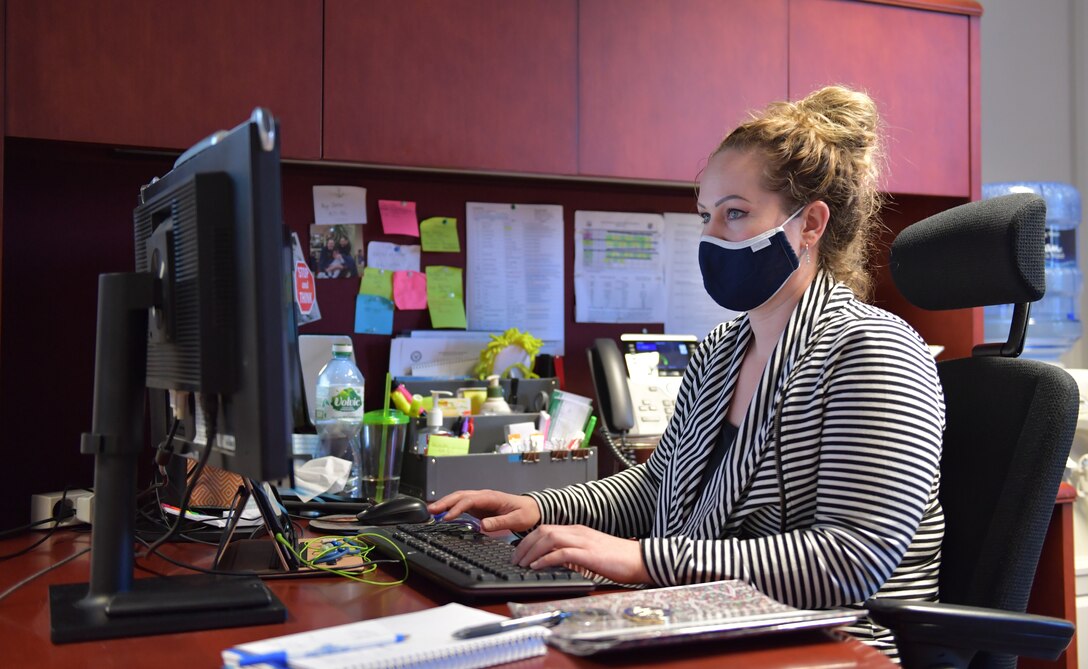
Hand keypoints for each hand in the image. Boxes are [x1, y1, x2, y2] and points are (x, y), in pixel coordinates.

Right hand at [426, 489, 540, 532]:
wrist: (532, 509)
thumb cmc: (526, 512)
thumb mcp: (517, 519)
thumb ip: (500, 522)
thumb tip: (482, 526)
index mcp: (492, 497)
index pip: (470, 499)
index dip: (457, 508)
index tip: (447, 517)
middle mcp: (484, 496)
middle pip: (460, 495)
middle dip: (445, 502)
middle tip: (431, 510)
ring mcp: (480, 501)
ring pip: (459, 498)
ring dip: (445, 503)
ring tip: (431, 511)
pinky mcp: (479, 507)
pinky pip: (462, 505)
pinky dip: (451, 508)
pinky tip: (443, 514)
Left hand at [513, 524, 651, 584]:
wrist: (641, 559)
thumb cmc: (618, 559)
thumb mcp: (590, 554)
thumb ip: (573, 554)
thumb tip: (554, 563)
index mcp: (578, 531)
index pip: (546, 529)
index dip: (528, 540)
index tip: (519, 553)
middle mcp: (578, 532)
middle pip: (543, 531)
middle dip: (524, 545)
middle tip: (515, 560)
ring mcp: (584, 541)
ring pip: (549, 538)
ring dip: (532, 551)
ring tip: (523, 564)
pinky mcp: (590, 554)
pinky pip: (562, 552)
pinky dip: (546, 559)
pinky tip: (538, 567)